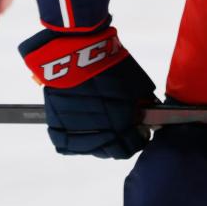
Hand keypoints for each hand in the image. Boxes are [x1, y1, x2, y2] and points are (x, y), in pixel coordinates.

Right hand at [19, 27, 157, 158]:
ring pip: (91, 149)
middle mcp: (100, 134)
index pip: (133, 146)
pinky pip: (66, 143)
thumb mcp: (137, 82)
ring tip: (103, 130)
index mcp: (121, 125)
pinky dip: (75, 142)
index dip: (139, 139)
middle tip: (122, 130)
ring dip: (100, 143)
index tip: (139, 131)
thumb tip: (148, 110)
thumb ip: (144, 101)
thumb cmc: (108, 65)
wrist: (75, 53)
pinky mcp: (58, 125)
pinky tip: (83, 133)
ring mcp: (77, 132)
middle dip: (121, 143)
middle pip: (113, 152)